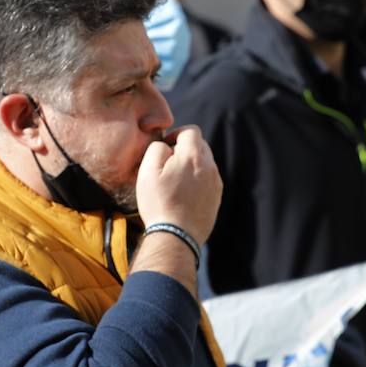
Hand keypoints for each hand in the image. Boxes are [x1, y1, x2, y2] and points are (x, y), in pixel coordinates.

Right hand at [135, 126, 221, 244]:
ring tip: (175, 181)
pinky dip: (198, 181)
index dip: (176, 134)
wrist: (176, 236)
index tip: (166, 147)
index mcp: (194, 156)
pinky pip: (208, 180)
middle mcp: (210, 167)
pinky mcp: (216, 198)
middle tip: (168, 164)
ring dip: (192, 166)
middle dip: (185, 149)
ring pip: (205, 163)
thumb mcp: (148, 171)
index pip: (191, 130)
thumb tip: (167, 145)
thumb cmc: (159, 202)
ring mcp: (215, 183)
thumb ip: (157, 148)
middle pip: (200, 146)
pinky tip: (184, 194)